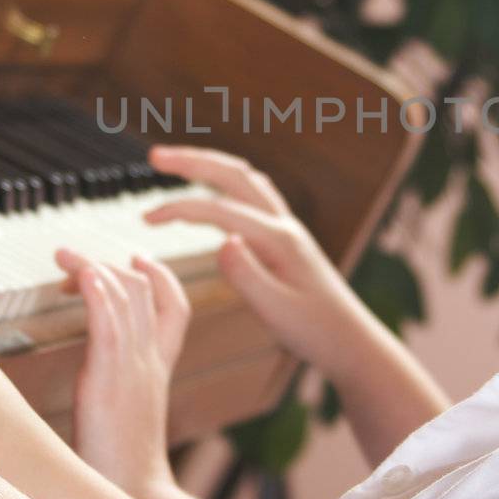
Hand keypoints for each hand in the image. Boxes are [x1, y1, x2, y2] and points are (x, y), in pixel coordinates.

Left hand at [56, 248, 190, 498]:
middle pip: (146, 290)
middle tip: (76, 261)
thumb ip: (116, 389)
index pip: (175, 306)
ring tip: (64, 257)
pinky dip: (94, 287)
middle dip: (113, 263)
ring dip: (93, 266)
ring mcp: (132, 366)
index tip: (135, 257)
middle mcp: (149, 360)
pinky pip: (108, 318)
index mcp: (158, 370)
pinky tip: (77, 274)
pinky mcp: (109, 377)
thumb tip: (97, 377)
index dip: (159, 274)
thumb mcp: (125, 418)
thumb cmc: (121, 469)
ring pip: (127, 294)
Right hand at [144, 145, 371, 377]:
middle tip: (155, 156)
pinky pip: (253, 196)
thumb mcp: (277, 312)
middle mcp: (284, 225)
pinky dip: (226, 183)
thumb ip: (247, 277)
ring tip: (174, 164)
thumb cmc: (316, 332)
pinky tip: (212, 190)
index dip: (181, 209)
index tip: (146, 218)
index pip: (221, 211)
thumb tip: (223, 242)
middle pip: (235, 176)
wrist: (352, 342)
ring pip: (245, 181)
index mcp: (279, 240)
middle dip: (193, 161)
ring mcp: (287, 229)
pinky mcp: (285, 239)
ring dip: (209, 166)